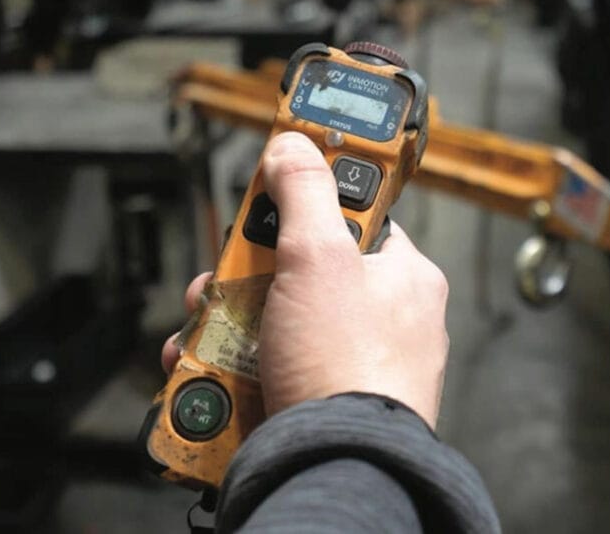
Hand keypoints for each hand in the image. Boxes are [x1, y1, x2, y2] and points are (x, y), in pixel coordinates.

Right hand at [162, 132, 449, 426]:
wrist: (336, 465)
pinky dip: (231, 370)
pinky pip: (268, 372)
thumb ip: (303, 190)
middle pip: (299, 274)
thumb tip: (293, 144)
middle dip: (244, 277)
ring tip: (203, 335)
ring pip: (275, 324)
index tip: (266, 208)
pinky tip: (206, 373)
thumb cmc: (347, 365)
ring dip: (226, 325)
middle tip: (222, 283)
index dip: (301, 210)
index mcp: (405, 279)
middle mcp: (386, 323)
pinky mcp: (320, 404)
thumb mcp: (318, 254)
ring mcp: (352, 367)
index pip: (350, 222)